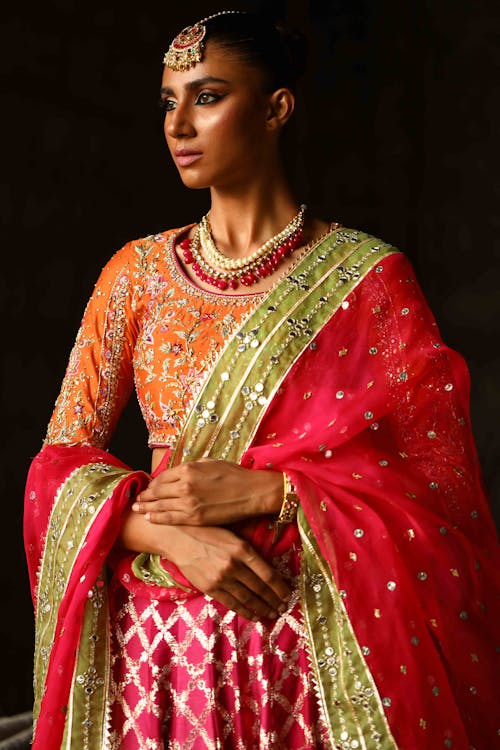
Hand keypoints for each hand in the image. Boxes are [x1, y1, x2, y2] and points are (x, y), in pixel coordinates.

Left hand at [132, 459, 282, 525]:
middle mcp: (184, 485)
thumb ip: (191, 467)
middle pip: (157, 491)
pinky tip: (149, 518)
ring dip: (146, 507)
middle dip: (145, 496)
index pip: (162, 477)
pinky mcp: (195, 517)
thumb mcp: (210, 462)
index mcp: (188, 469)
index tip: (148, 487)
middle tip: (137, 500)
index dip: (153, 484)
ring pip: (160, 505)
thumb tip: (178, 472)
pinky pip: (170, 518)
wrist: (251, 492)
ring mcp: (188, 502)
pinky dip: (157, 517)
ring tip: (137, 509)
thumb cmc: (234, 474)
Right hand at [164, 524, 291, 620]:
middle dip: (274, 600)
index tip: (288, 595)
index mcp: (242, 549)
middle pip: (260, 589)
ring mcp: (221, 578)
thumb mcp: (233, 536)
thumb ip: (249, 552)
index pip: (268, 574)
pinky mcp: (210, 588)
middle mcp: (234, 565)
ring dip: (263, 609)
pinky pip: (232, 604)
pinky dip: (246, 612)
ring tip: (272, 614)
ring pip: (248, 599)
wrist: (179, 537)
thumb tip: (268, 570)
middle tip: (283, 608)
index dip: (280, 588)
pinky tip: (255, 616)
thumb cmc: (209, 532)